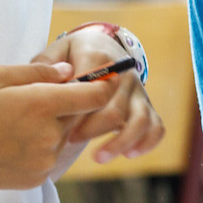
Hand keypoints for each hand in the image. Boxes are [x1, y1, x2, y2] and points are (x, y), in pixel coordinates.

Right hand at [0, 61, 118, 190]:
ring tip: (14, 124)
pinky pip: (50, 156)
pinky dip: (39, 147)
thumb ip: (39, 71)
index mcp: (42, 105)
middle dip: (65, 105)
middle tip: (32, 100)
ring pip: (63, 137)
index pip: (95, 96)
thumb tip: (68, 72)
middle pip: (77, 116)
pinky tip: (11, 142)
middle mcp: (50, 135)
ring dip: (51, 127)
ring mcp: (45, 160)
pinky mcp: (37, 178)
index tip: (103, 79)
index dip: (103, 85)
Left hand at [34, 30, 164, 163]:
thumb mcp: (58, 50)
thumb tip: (48, 83)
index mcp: (101, 60)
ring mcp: (138, 91)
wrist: (104, 44)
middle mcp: (124, 76)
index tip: (60, 125)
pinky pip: (157, 126)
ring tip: (99, 157)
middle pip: (115, 110)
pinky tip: (129, 154)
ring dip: (121, 142)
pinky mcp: (146, 105)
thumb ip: (46, 65)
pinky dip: (147, 142)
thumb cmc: (75, 54)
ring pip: (141, 120)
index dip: (77, 112)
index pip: (93, 90)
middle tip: (69, 141)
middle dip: (92, 131)